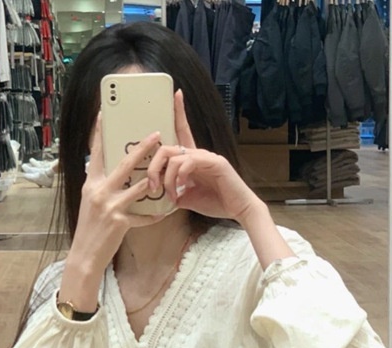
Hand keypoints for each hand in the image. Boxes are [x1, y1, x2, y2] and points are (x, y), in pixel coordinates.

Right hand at [67, 114, 165, 277]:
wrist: (84, 256)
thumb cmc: (89, 229)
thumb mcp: (90, 203)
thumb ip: (101, 186)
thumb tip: (112, 172)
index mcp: (90, 184)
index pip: (95, 154)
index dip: (99, 133)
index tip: (104, 113)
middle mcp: (98, 192)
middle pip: (124, 165)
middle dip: (142, 149)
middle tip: (157, 134)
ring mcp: (109, 207)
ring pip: (138, 187)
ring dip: (155, 179)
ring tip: (169, 170)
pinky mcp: (119, 222)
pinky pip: (143, 216)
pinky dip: (154, 214)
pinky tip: (165, 211)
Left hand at [146, 90, 261, 224]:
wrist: (239, 209)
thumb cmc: (216, 202)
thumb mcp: (187, 198)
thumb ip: (173, 192)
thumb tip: (160, 194)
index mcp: (192, 159)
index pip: (182, 130)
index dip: (178, 112)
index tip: (176, 93)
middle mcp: (198, 153)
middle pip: (166, 147)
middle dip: (152, 167)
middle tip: (153, 187)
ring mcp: (206, 156)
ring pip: (174, 156)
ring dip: (166, 179)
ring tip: (170, 196)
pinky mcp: (214, 162)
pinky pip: (188, 162)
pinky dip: (180, 176)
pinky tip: (182, 188)